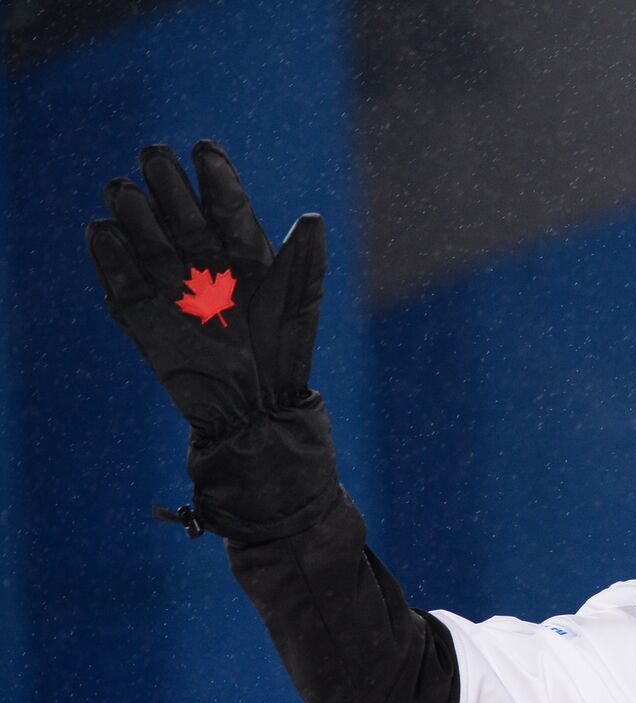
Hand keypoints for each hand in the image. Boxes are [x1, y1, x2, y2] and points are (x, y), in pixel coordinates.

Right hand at [86, 140, 325, 440]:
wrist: (256, 403)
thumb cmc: (286, 349)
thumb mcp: (301, 301)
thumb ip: (306, 258)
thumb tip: (313, 217)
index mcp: (247, 252)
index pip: (227, 203)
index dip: (215, 175)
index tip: (204, 148)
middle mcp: (206, 263)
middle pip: (182, 212)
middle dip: (167, 183)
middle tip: (154, 157)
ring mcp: (173, 286)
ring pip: (147, 237)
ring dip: (134, 212)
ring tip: (123, 190)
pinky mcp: (142, 314)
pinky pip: (120, 280)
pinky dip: (110, 257)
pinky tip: (103, 231)